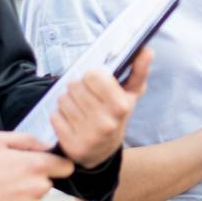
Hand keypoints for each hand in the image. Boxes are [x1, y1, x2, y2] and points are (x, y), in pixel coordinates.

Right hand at [0, 130, 73, 200]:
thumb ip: (28, 140)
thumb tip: (47, 145)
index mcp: (35, 166)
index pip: (66, 166)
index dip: (57, 165)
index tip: (49, 166)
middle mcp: (37, 189)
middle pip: (48, 183)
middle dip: (35, 180)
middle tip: (10, 178)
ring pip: (36, 200)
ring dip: (25, 196)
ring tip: (0, 192)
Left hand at [50, 48, 151, 167]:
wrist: (102, 150)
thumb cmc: (116, 113)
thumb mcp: (130, 93)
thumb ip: (139, 70)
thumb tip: (147, 50)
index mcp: (121, 106)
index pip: (92, 75)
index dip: (91, 76)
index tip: (96, 83)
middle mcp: (106, 122)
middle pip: (75, 86)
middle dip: (78, 88)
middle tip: (86, 97)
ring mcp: (88, 136)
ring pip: (63, 100)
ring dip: (68, 101)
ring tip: (79, 108)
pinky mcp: (71, 145)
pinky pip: (55, 116)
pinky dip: (60, 116)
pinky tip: (71, 121)